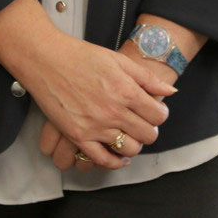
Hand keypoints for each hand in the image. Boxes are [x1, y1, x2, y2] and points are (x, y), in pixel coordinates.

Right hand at [21, 35, 174, 168]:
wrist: (47, 60)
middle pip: (147, 134)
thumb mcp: (118, 60)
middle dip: (150, 130)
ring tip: (131, 135)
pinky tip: (119, 156)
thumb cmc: (82, 56)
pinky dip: (115, 162)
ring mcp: (96, 126)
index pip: (158, 115)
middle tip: (144, 123)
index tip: (154, 111)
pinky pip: (103, 159)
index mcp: (126, 91)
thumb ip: (146, 78)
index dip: (160, 114)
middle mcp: (114, 112)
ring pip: (129, 149)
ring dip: (134, 144)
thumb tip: (170, 93)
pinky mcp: (78, 136)